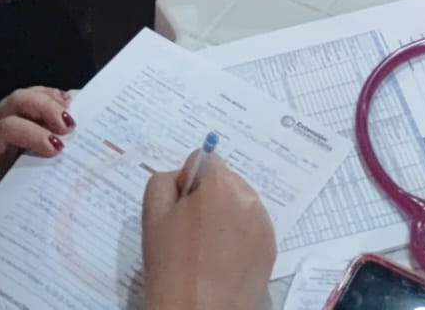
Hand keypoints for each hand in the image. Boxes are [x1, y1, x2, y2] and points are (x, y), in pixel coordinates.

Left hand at [0, 88, 74, 249]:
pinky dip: (49, 103)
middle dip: (45, 108)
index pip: (2, 130)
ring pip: (21, 98)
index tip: (56, 149)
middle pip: (14, 102)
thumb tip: (14, 233)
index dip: (30, 134)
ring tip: (76, 113)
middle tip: (72, 127)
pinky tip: (68, 110)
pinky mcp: (6, 135)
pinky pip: (27, 108)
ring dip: (50, 100)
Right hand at [143, 154, 275, 309]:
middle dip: (209, 197)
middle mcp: (248, 196)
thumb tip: (183, 177)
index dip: (188, 183)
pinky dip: (239, 236)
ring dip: (226, 215)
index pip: (204, 160)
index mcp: (219, 183)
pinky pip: (253, 227)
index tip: (180, 210)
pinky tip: (223, 260)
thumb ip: (164, 181)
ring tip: (208, 249)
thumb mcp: (152, 215)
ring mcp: (264, 223)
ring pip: (240, 203)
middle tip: (191, 232)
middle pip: (225, 180)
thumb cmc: (171, 265)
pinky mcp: (271, 247)